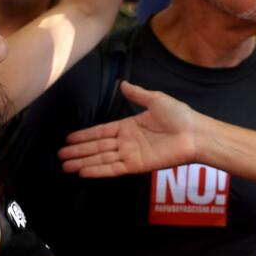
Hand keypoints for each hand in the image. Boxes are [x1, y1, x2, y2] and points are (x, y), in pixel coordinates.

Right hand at [60, 81, 199, 176]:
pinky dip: (98, 170)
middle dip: (78, 151)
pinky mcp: (137, 166)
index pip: (101, 132)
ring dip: (83, 162)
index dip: (85, 135)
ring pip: (101, 159)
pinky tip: (84, 172)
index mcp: (129, 126)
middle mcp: (127, 141)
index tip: (69, 138)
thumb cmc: (180, 116)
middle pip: (97, 147)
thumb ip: (137, 94)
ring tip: (65, 166)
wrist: (195, 133)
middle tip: (60, 155)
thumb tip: (123, 83)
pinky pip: (114, 168)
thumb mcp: (156, 99)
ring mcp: (131, 154)